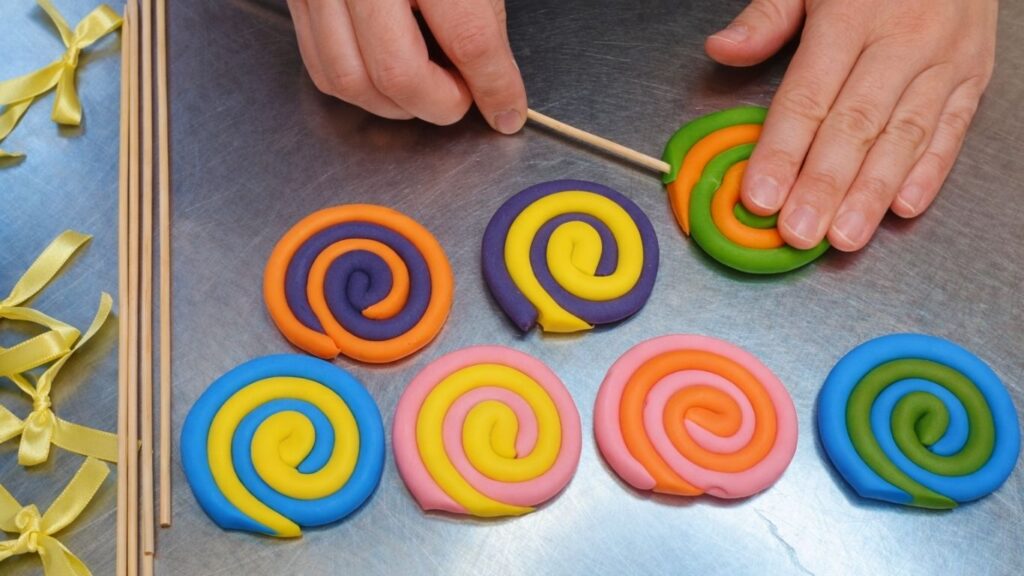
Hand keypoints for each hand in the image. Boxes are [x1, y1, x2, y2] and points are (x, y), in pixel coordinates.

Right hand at [286, 0, 526, 133]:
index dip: (494, 85)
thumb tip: (492, 75)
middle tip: (464, 98)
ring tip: (428, 89)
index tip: (506, 107)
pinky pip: (320, 64)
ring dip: (397, 105)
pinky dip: (359, 87)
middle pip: (398, 72)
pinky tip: (388, 79)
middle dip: (441, 104)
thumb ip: (483, 12)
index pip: (468, 38)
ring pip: (351, 80)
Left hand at [705, 0, 997, 250]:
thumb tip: (721, 50)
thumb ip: (768, 17)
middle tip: (799, 232)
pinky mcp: (975, 76)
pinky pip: (951, 131)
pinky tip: (902, 208)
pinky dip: (929, 173)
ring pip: (903, 138)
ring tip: (844, 236)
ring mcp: (945, 62)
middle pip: (855, 126)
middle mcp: (902, 42)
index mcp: (852, 16)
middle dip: (824, 186)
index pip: (808, 97)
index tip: (760, 195)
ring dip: (871, 194)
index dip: (782, 151)